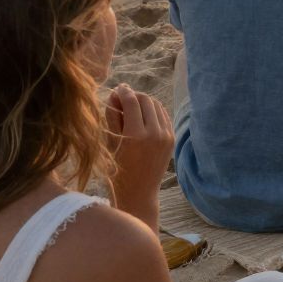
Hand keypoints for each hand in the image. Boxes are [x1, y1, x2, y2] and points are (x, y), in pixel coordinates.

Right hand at [106, 85, 173, 223]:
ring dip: (144, 102)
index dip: (123, 92)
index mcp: (136, 136)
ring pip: (156, 105)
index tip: (116, 89)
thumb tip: (115, 95)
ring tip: (131, 106)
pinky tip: (143, 115)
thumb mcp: (110, 143)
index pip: (132, 102)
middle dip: (133, 95)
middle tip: (122, 97)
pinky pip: (163, 116)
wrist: (139, 192)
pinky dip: (153, 111)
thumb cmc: (117, 169)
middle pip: (146, 100)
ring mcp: (166, 136)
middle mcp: (155, 134)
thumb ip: (112, 117)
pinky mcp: (172, 139)